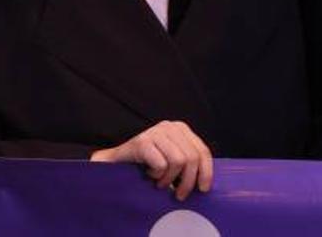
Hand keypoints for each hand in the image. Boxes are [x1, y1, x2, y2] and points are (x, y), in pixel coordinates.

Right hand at [91, 120, 212, 200]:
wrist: (115, 162)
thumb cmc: (147, 163)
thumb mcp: (172, 159)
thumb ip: (188, 163)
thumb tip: (206, 182)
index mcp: (181, 129)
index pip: (202, 150)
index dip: (206, 171)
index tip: (203, 189)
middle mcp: (170, 127)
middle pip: (192, 158)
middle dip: (187, 181)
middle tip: (178, 194)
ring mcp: (155, 132)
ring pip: (178, 162)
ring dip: (168, 179)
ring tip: (159, 182)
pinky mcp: (142, 142)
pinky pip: (161, 164)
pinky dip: (156, 175)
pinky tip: (148, 174)